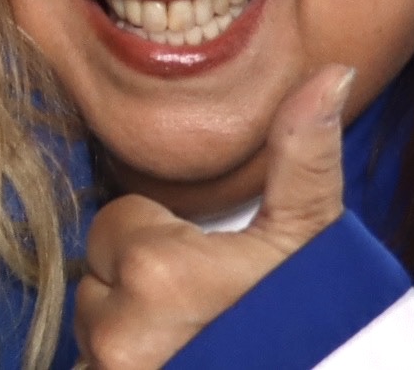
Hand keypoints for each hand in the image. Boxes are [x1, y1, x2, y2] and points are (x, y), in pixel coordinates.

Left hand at [74, 65, 354, 369]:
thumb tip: (329, 74)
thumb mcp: (308, 243)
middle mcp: (117, 324)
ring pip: (90, 317)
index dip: (162, 240)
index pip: (115, 221)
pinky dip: (119, 363)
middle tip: (202, 310)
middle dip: (138, 281)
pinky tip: (172, 360)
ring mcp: (108, 367)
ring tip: (193, 338)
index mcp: (156, 268)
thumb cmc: (313, 324)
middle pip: (96, 270)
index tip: (206, 270)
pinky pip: (84, 363)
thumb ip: (301, 159)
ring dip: (127, 323)